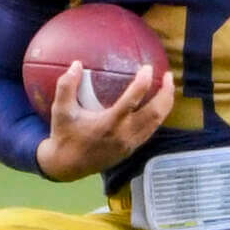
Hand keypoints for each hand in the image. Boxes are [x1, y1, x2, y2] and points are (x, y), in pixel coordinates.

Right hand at [33, 60, 173, 181]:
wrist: (67, 166)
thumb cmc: (64, 135)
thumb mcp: (60, 110)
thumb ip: (66, 86)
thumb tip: (76, 64)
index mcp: (108, 124)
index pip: (132, 101)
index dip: (143, 83)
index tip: (148, 68)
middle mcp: (124, 134)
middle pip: (154, 113)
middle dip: (165, 93)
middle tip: (168, 75)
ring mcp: (130, 143)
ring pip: (156, 123)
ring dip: (165, 104)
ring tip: (168, 87)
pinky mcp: (131, 149)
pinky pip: (150, 130)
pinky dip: (158, 116)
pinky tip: (158, 105)